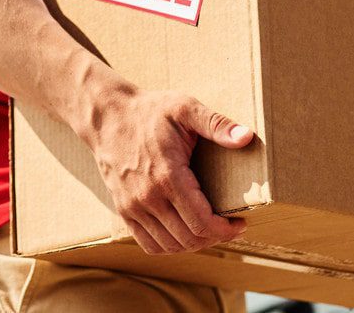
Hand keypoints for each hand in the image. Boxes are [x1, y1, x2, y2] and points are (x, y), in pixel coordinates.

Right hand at [80, 89, 253, 253]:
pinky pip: (148, 244)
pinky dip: (169, 246)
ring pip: (169, 246)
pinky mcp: (123, 210)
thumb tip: (246, 137)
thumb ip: (217, 124)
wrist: (107, 115)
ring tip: (209, 230)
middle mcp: (148, 197)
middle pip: (189, 238)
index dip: (226, 230)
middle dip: (215, 237)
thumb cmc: (149, 111)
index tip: (239, 223)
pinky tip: (183, 233)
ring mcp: (132, 207)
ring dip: (194, 244)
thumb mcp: (185, 108)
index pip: (202, 222)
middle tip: (229, 227)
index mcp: (168, 176)